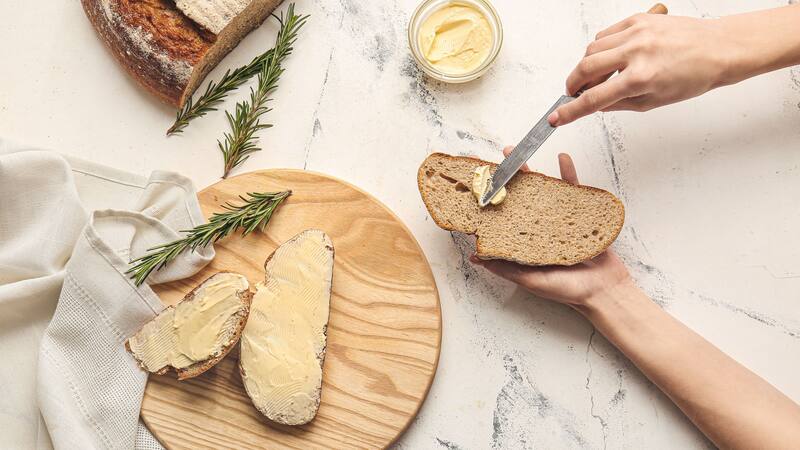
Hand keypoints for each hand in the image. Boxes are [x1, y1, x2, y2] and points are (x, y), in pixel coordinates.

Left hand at [470, 147, 631, 307]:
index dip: (494, 199)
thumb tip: (475, 256)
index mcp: (525, 242)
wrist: (604, 291)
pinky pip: (574, 190)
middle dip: (510, 177)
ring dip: (533, 170)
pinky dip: (568, 173)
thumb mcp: (531, 281)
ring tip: (521, 152)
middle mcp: (539, 228)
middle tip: (501, 157)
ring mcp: (559, 219)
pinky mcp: (581, 214)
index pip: (505, 216)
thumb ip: (506, 269)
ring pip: (543, 190)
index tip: (482, 182)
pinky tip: (561, 157)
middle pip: (522, 197)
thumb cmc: (566, 290)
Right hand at [549, 13, 734, 125]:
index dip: (571, 112)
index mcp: (642, 78)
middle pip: (585, 68)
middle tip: (573, 93)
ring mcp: (636, 32)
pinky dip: (601, 48)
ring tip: (597, 77)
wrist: (718, 49)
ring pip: (592, 49)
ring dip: (587, 66)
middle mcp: (636, 52)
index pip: (594, 99)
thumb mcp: (655, 101)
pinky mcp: (638, 18)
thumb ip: (620, 104)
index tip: (556, 117)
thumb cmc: (694, 76)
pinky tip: (610, 58)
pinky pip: (606, 34)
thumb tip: (595, 104)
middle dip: (573, 84)